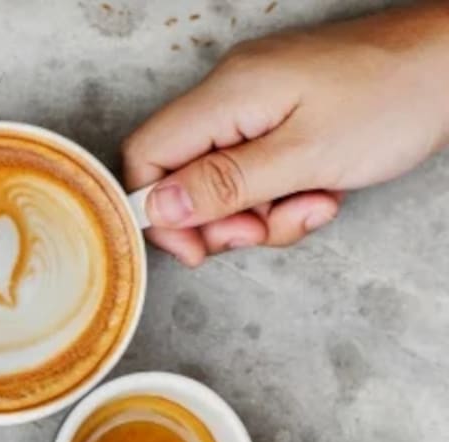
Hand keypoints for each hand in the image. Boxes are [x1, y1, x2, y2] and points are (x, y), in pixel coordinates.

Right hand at [123, 3, 448, 265]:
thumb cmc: (396, 98)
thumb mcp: (305, 157)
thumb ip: (225, 185)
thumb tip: (159, 207)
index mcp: (226, 95)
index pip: (147, 155)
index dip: (159, 210)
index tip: (197, 247)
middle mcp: (232, 94)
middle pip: (184, 174)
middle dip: (221, 219)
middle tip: (263, 230)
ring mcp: (257, 103)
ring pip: (224, 181)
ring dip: (261, 212)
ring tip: (312, 205)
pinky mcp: (283, 114)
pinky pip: (258, 169)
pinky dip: (283, 194)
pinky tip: (322, 190)